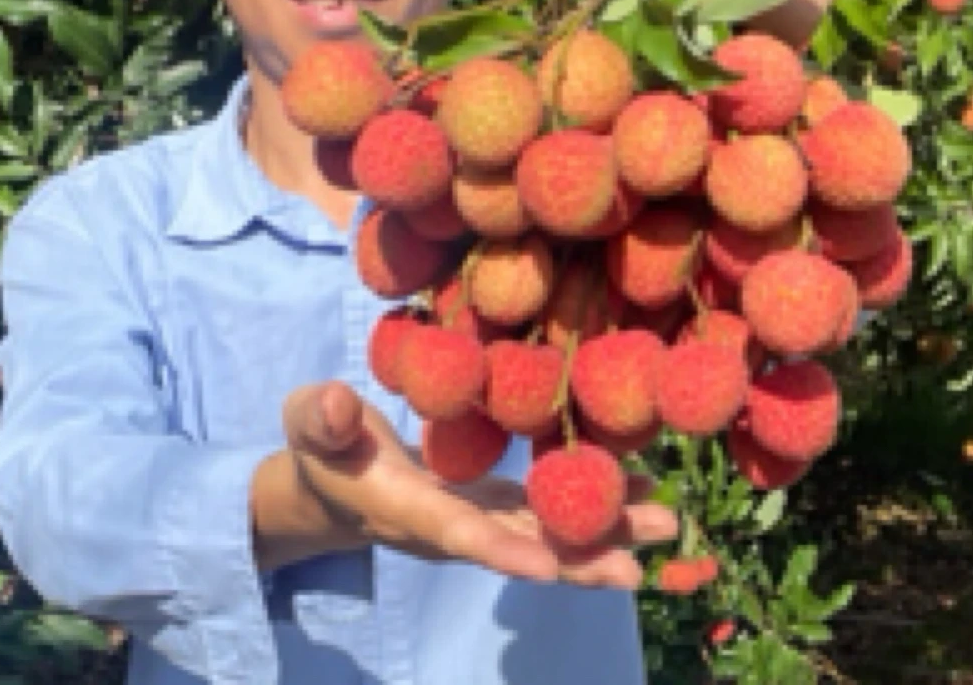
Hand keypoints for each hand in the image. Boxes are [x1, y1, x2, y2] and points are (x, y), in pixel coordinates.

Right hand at [252, 380, 678, 588]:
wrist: (329, 485)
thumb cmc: (317, 448)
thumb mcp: (308, 425)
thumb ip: (321, 418)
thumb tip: (335, 404)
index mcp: (405, 508)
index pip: (455, 532)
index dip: (500, 550)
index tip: (548, 568)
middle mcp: (449, 526)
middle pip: (518, 548)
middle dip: (578, 557)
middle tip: (641, 566)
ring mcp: (474, 518)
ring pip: (542, 533)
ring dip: (602, 532)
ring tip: (664, 524)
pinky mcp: (489, 503)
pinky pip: (543, 511)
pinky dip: (588, 504)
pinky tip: (634, 489)